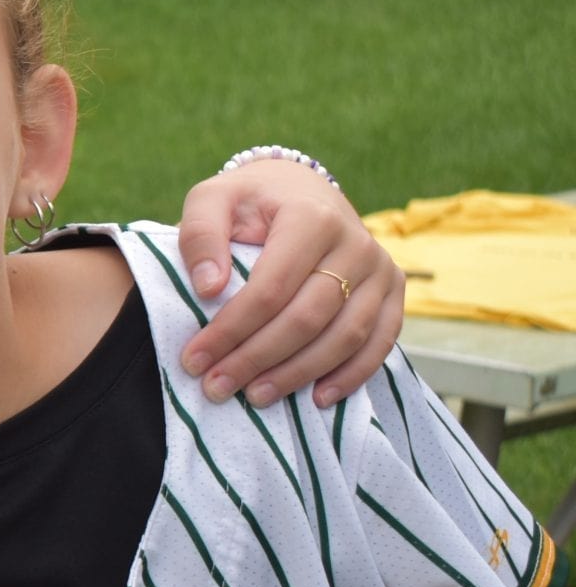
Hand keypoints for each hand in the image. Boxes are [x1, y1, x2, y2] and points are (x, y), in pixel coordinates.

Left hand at [174, 158, 402, 408]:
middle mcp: (356, 244)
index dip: (231, 329)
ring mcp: (380, 270)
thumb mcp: (212, 199)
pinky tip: (316, 397)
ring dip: (298, 374)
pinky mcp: (393, 292)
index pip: (270, 288)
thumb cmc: (250, 200)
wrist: (301, 189)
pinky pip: (379, 342)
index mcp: (311, 218)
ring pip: (345, 337)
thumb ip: (201, 235)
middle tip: (217, 387)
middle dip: (257, 358)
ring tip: (255, 396)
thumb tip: (208, 289)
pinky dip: (351, 375)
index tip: (194, 359)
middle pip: (307, 318)